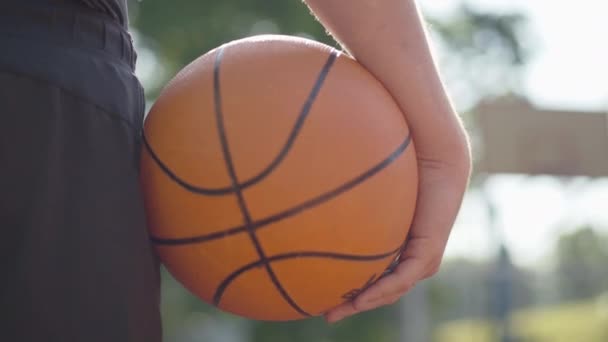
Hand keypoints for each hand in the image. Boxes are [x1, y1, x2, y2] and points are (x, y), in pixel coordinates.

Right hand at [324, 146, 470, 322]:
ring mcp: (421, 259)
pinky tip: (359, 299)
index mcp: (398, 242)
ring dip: (363, 302)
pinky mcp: (427, 255)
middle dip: (352, 304)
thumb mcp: (368, 188)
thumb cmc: (401, 162)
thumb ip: (347, 194)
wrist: (434, 155)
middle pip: (381, 288)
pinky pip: (401, 279)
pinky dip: (380, 291)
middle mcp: (410, 254)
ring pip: (390, 290)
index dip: (351, 286)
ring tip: (335, 311)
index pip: (375, 272)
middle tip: (326, 314)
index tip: (324, 294)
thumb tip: (310, 190)